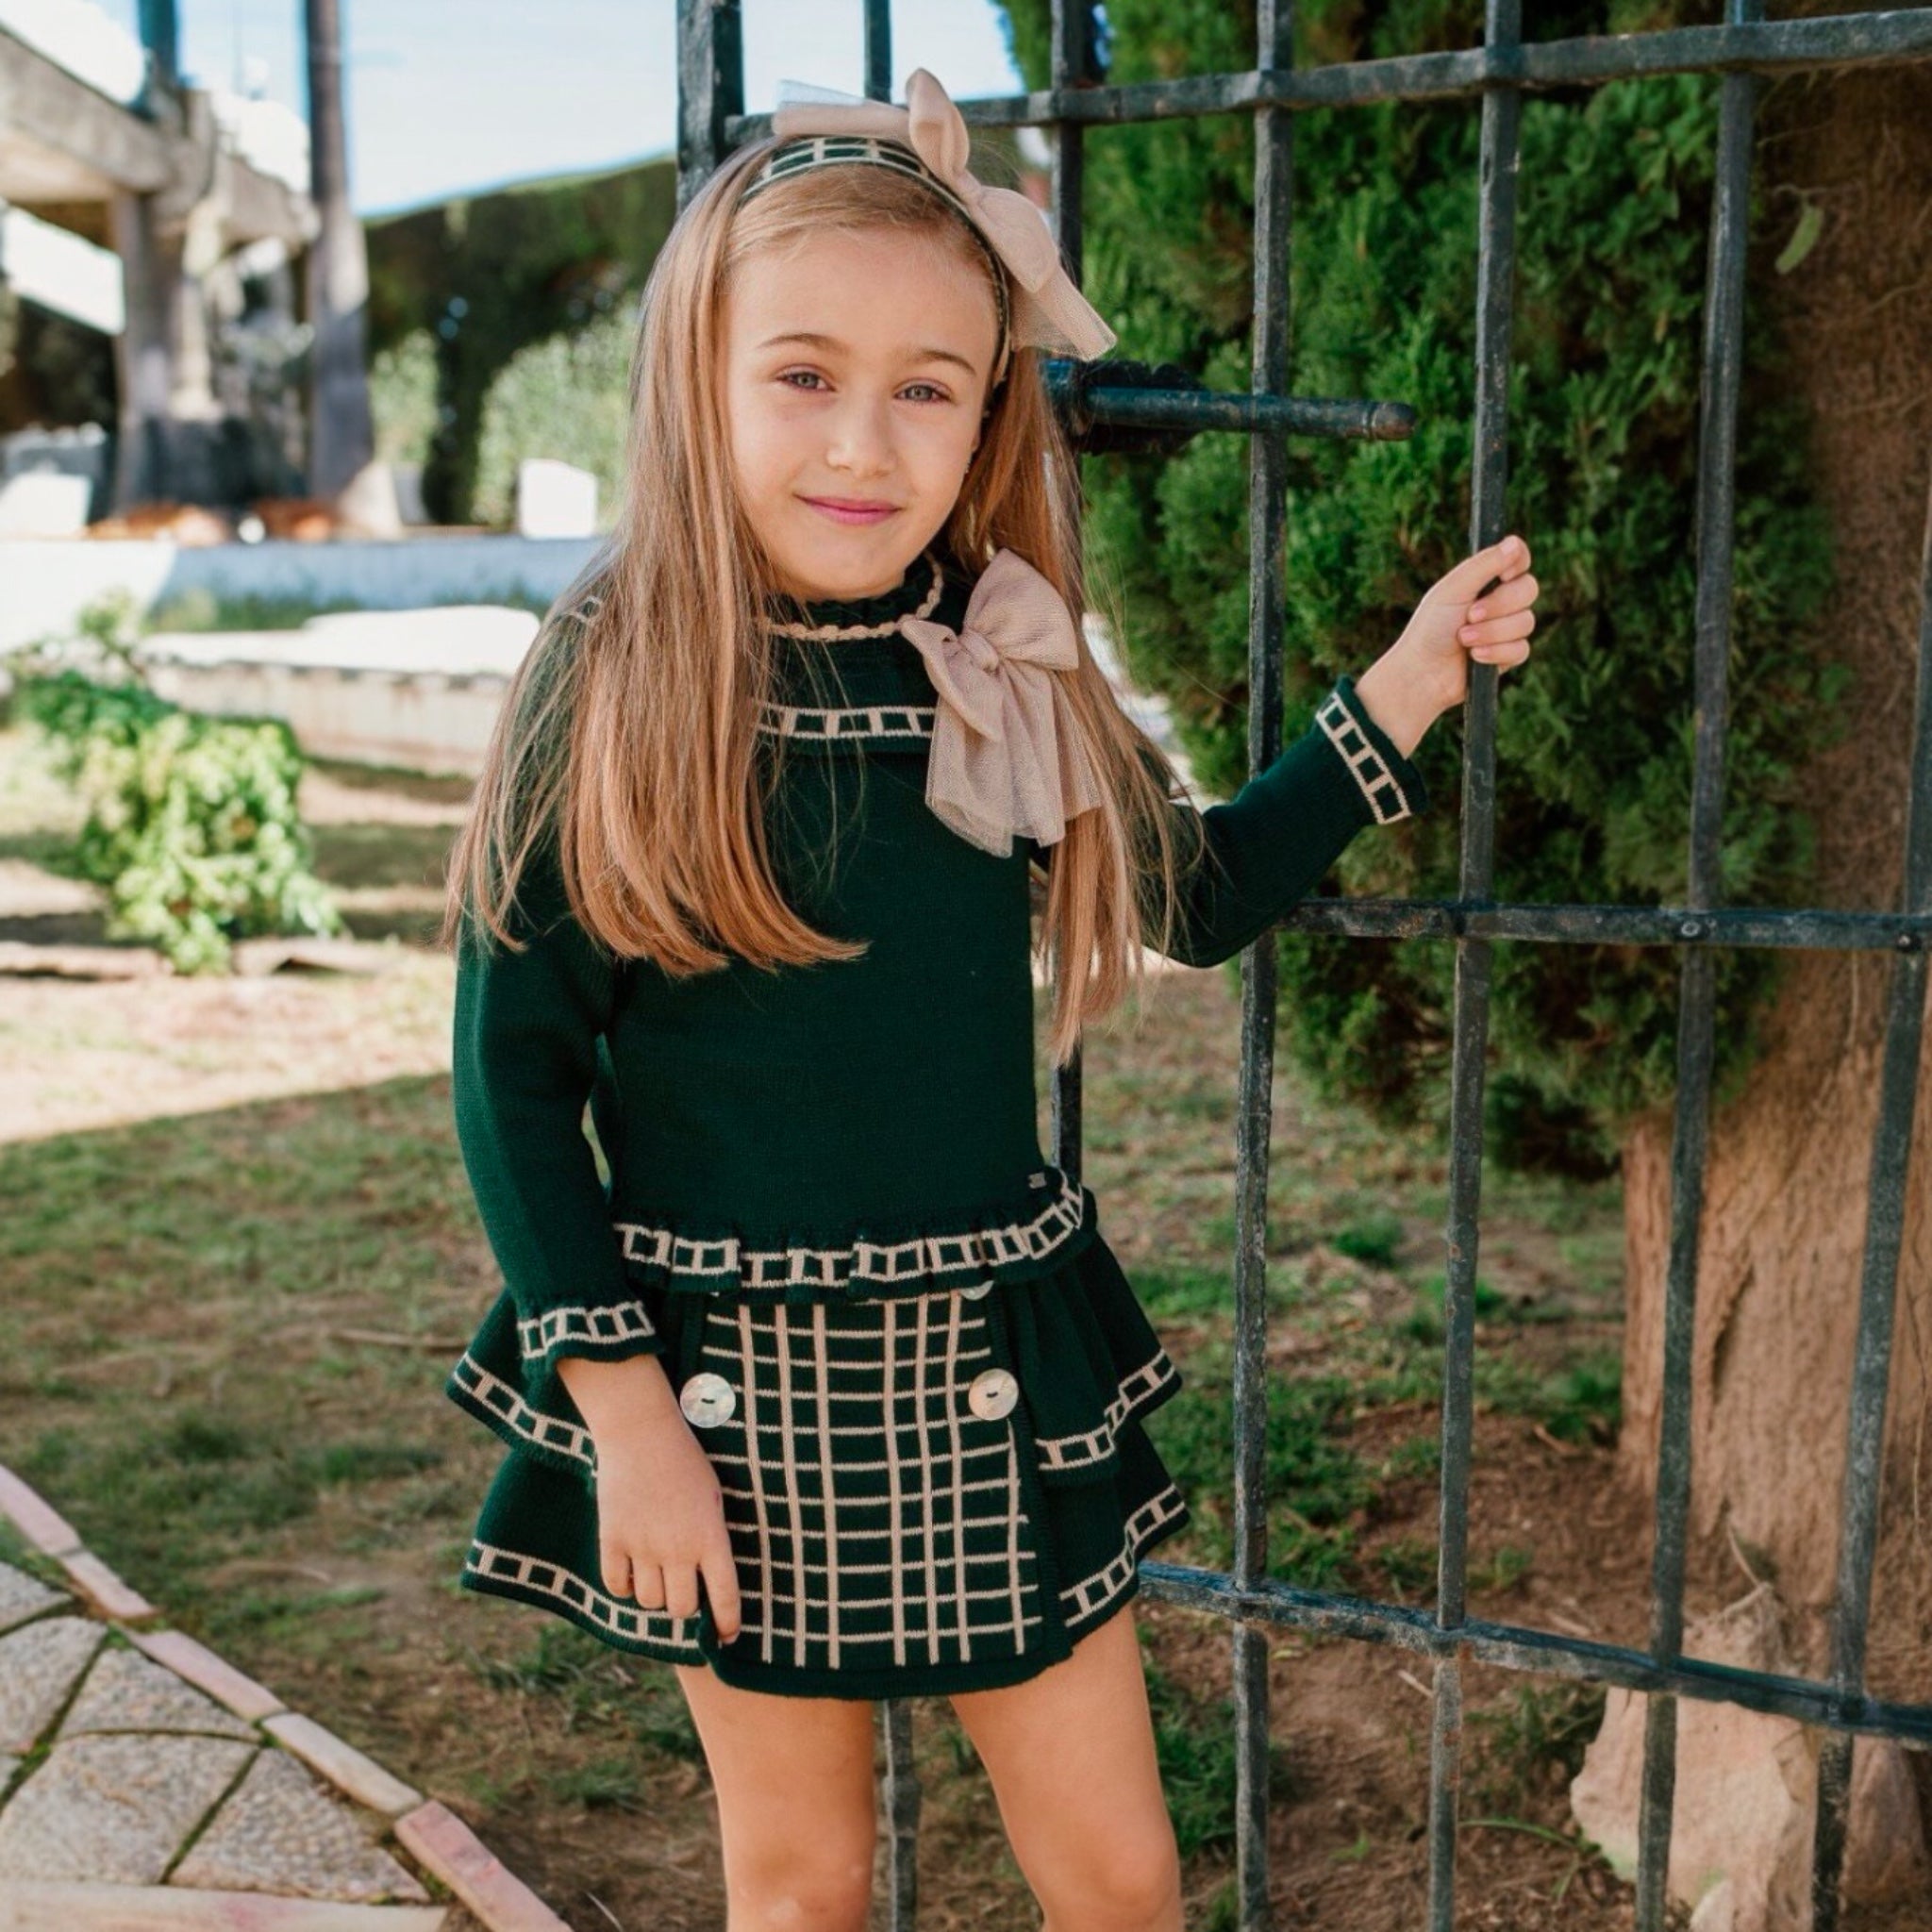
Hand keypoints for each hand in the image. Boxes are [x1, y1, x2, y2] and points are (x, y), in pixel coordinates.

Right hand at [592, 1417, 744, 1643]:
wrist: (642, 1433)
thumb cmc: (686, 1462)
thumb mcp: (715, 1498)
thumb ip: (712, 1539)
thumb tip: (711, 1580)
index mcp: (710, 1536)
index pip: (725, 1596)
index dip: (727, 1624)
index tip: (726, 1637)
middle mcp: (678, 1548)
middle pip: (681, 1608)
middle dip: (686, 1607)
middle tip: (685, 1593)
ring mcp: (642, 1546)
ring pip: (649, 1601)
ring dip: (655, 1595)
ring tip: (658, 1576)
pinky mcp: (612, 1539)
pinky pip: (616, 1585)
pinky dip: (623, 1586)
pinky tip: (630, 1572)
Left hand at [1393, 533, 1539, 710]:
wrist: (1422, 672)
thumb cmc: (1431, 627)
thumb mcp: (1454, 589)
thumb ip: (1485, 565)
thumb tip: (1515, 541)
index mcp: (1486, 578)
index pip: (1520, 559)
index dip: (1516, 565)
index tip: (1501, 576)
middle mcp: (1501, 600)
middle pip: (1529, 589)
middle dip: (1498, 605)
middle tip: (1469, 615)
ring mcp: (1507, 627)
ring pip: (1526, 621)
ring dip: (1491, 632)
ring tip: (1463, 639)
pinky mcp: (1508, 655)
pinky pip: (1521, 649)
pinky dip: (1496, 652)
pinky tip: (1475, 657)